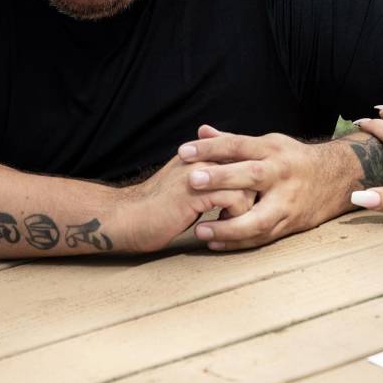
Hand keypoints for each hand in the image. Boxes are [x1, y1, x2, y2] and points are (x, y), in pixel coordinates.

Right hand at [119, 154, 255, 252]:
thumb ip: (206, 178)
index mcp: (198, 153)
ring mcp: (200, 173)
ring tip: (231, 221)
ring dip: (246, 208)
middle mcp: (201, 157)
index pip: (240, 157)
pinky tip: (222, 228)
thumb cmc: (156, 209)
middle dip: (253, 193)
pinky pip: (235, 201)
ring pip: (247, 184)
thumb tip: (235, 182)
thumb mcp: (185, 186)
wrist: (129, 219)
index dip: (248, 179)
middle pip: (249, 168)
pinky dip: (235, 219)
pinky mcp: (198, 193)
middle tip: (244, 214)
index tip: (249, 199)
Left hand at [177, 125, 349, 250]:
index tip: (184, 151)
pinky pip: (262, 236)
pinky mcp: (290, 223)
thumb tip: (201, 131)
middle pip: (251, 175)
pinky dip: (238, 242)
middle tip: (192, 181)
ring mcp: (287, 201)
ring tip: (199, 230)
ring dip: (229, 226)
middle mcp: (281, 174)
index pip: (239, 146)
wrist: (335, 179)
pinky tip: (215, 243)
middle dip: (221, 178)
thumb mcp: (267, 144)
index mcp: (272, 150)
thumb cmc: (291, 160)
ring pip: (259, 217)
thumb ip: (233, 142)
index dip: (211, 147)